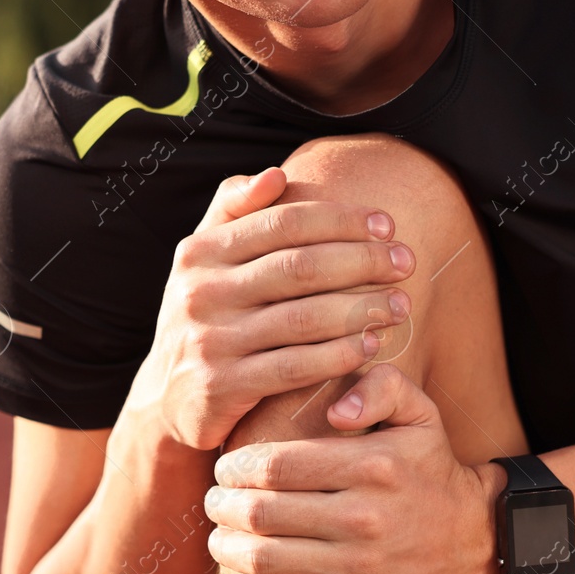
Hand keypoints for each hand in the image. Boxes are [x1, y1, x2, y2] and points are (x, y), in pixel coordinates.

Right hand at [124, 167, 415, 450]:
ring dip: (362, 310)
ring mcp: (211, 342)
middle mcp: (202, 293)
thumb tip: (275, 175)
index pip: (283, 223)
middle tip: (406, 263)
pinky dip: (339, 355)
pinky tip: (370, 346)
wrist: (168, 398)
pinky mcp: (223, 388)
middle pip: (300, 268)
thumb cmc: (207, 318)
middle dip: (363, 261)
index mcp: (200, 252)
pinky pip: (295, 367)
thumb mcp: (204, 261)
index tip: (387, 226)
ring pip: (304, 318)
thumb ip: (233, 211)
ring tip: (400, 306)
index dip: (342, 220)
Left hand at [205, 365, 502, 573]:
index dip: (235, 467)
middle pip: (261, 512)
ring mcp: (361, 568)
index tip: (226, 468)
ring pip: (264, 560)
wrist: (478, 538)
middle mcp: (365, 518)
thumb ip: (380, 386)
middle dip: (222, 506)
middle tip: (215, 502)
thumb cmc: (431, 469)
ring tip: (219, 536)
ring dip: (226, 548)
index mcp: (372, 465)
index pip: (275, 465)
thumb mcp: (420, 413)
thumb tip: (335, 408)